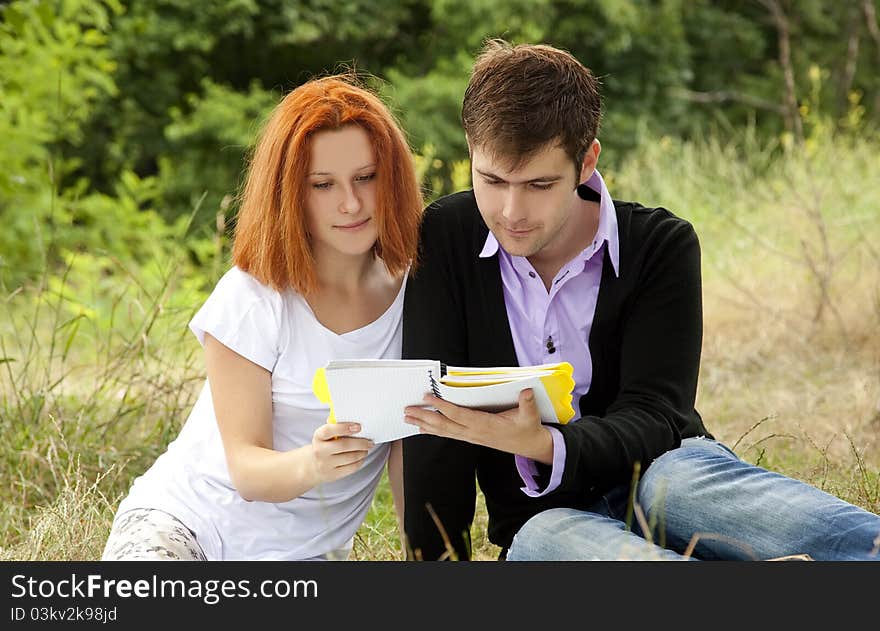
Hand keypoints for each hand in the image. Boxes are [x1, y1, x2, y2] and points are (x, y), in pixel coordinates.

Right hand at [309, 422, 373, 483]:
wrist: (313, 466)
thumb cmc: (325, 445)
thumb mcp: (325, 436)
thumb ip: (337, 427)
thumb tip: (355, 421)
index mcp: (318, 437)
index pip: (329, 430)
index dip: (344, 427)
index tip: (359, 426)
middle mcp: (320, 451)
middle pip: (344, 445)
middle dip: (360, 443)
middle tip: (370, 441)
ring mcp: (325, 464)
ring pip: (350, 457)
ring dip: (362, 452)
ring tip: (366, 449)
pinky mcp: (333, 475)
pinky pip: (352, 468)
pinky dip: (360, 461)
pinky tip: (361, 457)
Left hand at [404, 388, 553, 463]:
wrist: (530, 445)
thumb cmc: (528, 428)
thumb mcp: (530, 416)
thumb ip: (527, 404)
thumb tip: (527, 392)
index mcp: (485, 426)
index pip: (459, 415)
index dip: (442, 406)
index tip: (428, 397)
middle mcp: (474, 433)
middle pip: (444, 425)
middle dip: (424, 417)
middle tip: (407, 410)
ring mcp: (471, 437)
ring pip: (443, 431)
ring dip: (424, 424)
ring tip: (408, 418)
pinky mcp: (471, 437)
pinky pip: (449, 434)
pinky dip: (433, 430)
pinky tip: (422, 428)